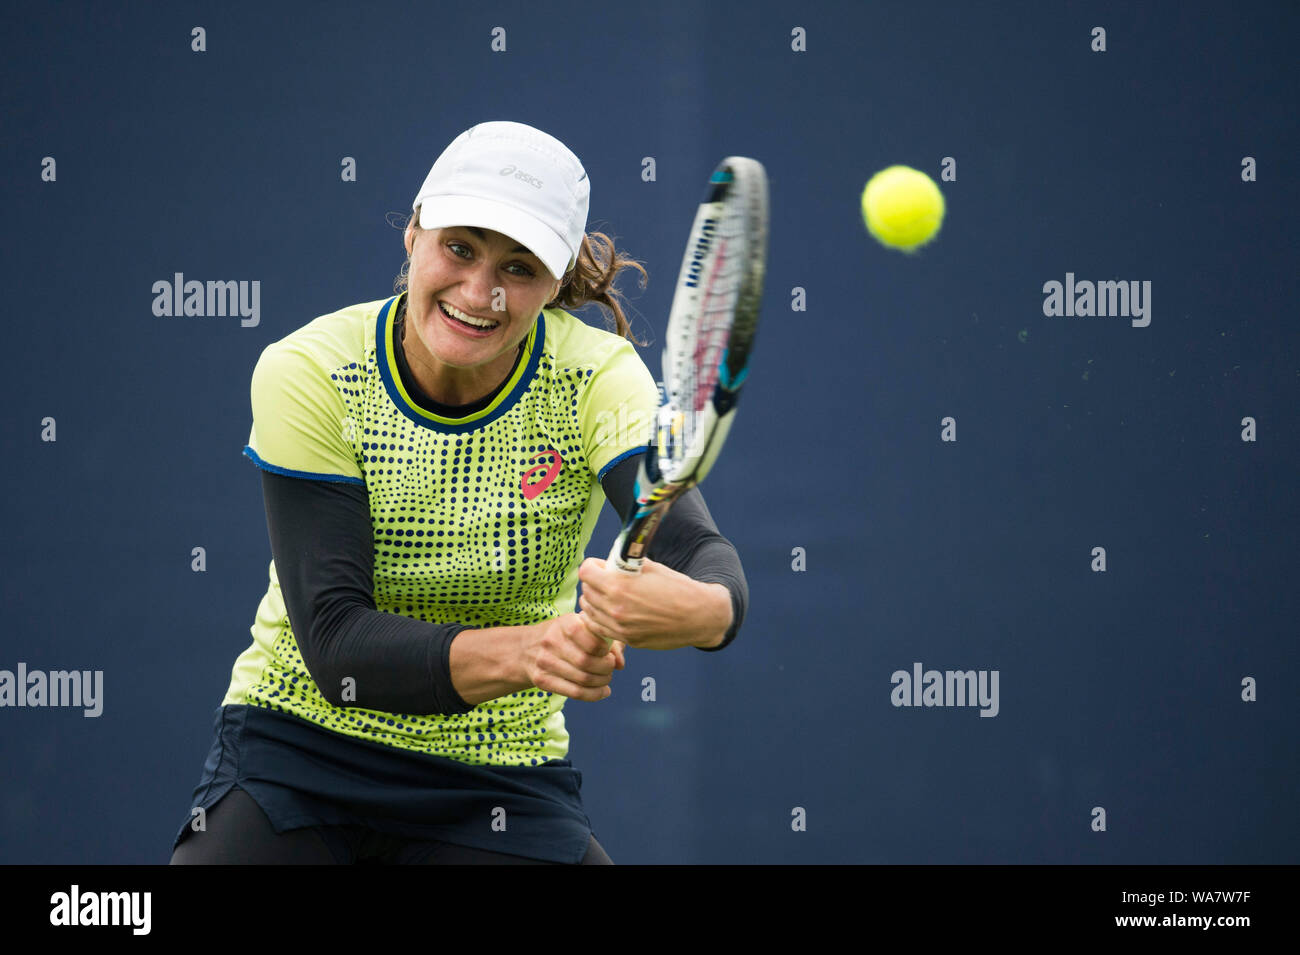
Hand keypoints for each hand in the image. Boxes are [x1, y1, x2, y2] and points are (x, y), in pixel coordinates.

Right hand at [519, 613, 624, 701]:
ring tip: (606, 679)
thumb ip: (607, 641)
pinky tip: (603, 691)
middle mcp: (552, 641)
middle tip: (610, 668)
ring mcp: (545, 662)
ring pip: (583, 680)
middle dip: (606, 669)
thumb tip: (620, 664)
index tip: (608, 652)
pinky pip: (575, 693)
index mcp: (565, 623)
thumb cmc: (564, 637)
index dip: (606, 650)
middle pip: (588, 662)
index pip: (592, 641)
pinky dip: (594, 695)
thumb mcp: (582, 628)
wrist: (526, 649)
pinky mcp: (542, 680)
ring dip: (602, 682)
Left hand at [577, 557, 732, 650]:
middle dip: (592, 582)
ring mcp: (620, 628)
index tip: (598, 566)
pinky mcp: (628, 640)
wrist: (699, 616)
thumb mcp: (651, 567)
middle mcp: (615, 609)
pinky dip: (599, 618)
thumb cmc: (678, 588)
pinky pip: (599, 628)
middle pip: (586, 591)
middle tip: (602, 579)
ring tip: (605, 595)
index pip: (586, 573)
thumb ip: (625, 564)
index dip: (591, 566)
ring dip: (593, 600)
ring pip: (589, 611)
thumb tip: (609, 561)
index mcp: (619, 587)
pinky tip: (607, 611)